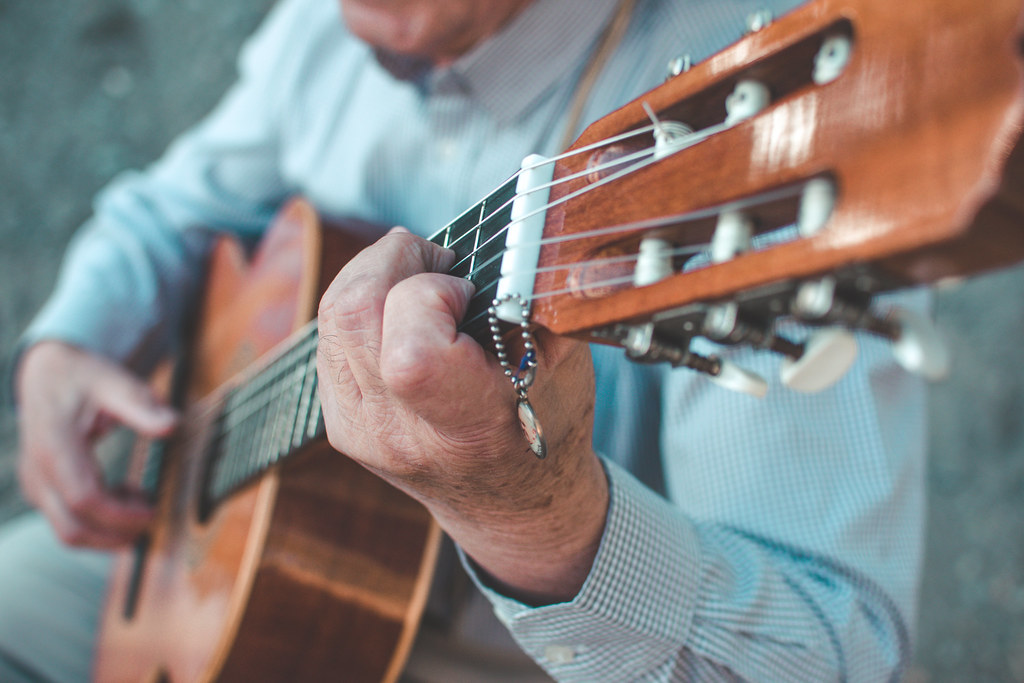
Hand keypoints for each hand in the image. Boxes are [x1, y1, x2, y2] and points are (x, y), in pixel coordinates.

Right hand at [15, 341, 177, 548]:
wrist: (47, 374)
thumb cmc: (84, 378)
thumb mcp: (116, 383)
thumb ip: (141, 406)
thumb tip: (172, 425)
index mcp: (55, 446)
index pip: (84, 498)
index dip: (121, 515)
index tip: (153, 512)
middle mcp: (38, 472)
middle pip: (72, 528)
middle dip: (117, 534)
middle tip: (153, 518)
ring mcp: (36, 485)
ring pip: (68, 532)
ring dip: (109, 532)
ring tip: (142, 500)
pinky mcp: (42, 491)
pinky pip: (68, 522)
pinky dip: (100, 522)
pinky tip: (127, 495)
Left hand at [316, 230, 608, 603]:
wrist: (513, 502)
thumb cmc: (547, 421)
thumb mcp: (564, 361)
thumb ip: (534, 299)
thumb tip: (510, 241)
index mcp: (464, 425)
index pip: (409, 351)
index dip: (432, 294)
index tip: (467, 293)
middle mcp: (398, 432)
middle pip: (352, 312)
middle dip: (392, 259)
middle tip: (436, 260)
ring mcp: (359, 429)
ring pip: (332, 316)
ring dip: (372, 275)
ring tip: (419, 279)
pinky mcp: (339, 420)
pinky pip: (330, 337)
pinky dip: (362, 306)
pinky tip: (399, 313)